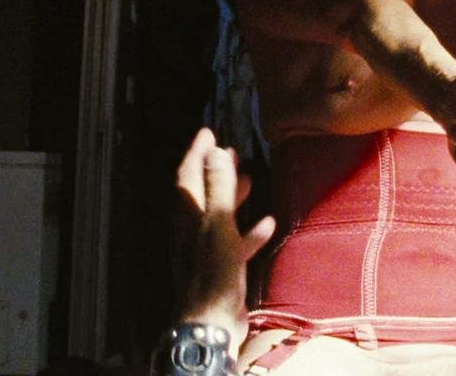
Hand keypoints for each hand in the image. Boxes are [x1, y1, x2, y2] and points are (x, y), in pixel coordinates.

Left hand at [174, 128, 275, 347]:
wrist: (210, 321)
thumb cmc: (212, 274)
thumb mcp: (217, 225)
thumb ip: (218, 188)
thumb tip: (216, 152)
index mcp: (187, 216)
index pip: (188, 175)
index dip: (198, 153)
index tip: (208, 132)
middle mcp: (192, 230)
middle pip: (202, 193)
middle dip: (216, 171)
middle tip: (231, 152)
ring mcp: (205, 250)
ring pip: (218, 216)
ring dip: (233, 197)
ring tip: (251, 179)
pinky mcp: (220, 268)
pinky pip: (234, 242)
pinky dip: (249, 230)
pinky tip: (267, 224)